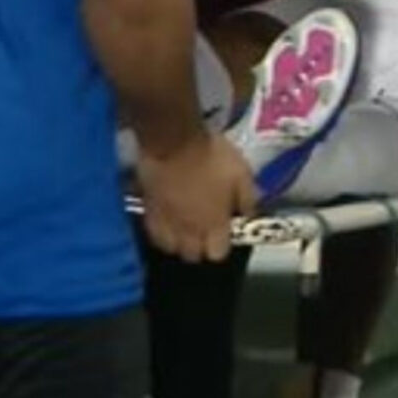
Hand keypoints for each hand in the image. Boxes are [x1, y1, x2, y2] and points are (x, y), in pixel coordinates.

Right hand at [137, 132, 257, 262]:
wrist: (174, 141)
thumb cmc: (213, 156)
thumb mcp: (242, 173)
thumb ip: (248, 199)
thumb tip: (249, 216)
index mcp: (214, 224)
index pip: (218, 254)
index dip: (222, 246)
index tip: (224, 233)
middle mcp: (189, 231)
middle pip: (193, 256)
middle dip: (200, 248)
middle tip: (205, 230)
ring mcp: (166, 224)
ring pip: (171, 249)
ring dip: (179, 243)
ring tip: (185, 228)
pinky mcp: (148, 212)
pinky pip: (154, 234)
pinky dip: (162, 233)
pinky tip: (168, 221)